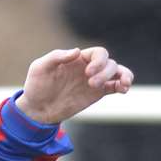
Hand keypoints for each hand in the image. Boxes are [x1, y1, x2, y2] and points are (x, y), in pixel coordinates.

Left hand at [13, 47, 133, 124]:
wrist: (37, 109)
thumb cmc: (36, 85)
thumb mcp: (40, 68)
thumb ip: (56, 57)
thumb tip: (77, 52)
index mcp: (77, 58)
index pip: (98, 53)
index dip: (99, 61)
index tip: (88, 73)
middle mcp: (88, 67)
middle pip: (109, 63)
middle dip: (105, 72)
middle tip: (91, 83)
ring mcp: (94, 80)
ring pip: (117, 72)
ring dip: (123, 76)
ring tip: (123, 84)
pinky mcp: (97, 93)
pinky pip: (115, 86)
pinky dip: (123, 85)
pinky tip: (124, 88)